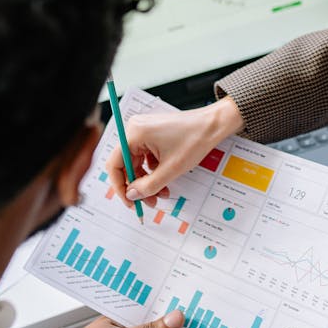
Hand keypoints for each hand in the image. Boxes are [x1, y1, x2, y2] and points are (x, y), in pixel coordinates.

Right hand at [106, 97, 242, 207]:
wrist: (213, 125)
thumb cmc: (195, 139)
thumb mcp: (171, 169)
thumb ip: (148, 186)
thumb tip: (132, 195)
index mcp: (134, 134)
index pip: (115, 164)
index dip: (120, 186)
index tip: (130, 201)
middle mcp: (135, 130)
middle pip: (126, 165)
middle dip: (138, 185)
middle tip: (149, 202)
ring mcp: (143, 131)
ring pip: (137, 163)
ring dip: (147, 180)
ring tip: (162, 192)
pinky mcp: (152, 134)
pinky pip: (145, 157)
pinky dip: (153, 171)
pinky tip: (165, 179)